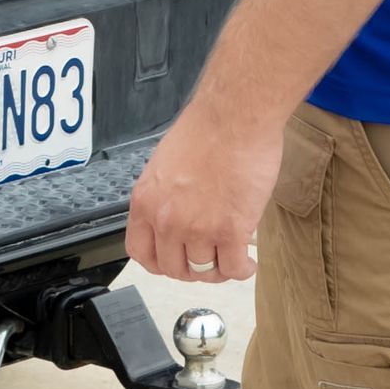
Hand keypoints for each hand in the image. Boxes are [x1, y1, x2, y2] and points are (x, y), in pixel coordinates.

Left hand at [125, 92, 283, 283]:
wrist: (234, 116)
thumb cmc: (206, 129)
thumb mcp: (166, 164)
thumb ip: (165, 196)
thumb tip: (177, 216)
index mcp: (146, 201)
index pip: (141, 253)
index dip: (160, 262)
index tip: (174, 259)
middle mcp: (167, 219)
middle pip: (174, 268)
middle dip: (193, 267)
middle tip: (209, 257)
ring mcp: (198, 228)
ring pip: (205, 271)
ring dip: (220, 268)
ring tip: (231, 255)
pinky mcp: (231, 231)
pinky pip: (234, 269)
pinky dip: (242, 269)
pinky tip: (248, 260)